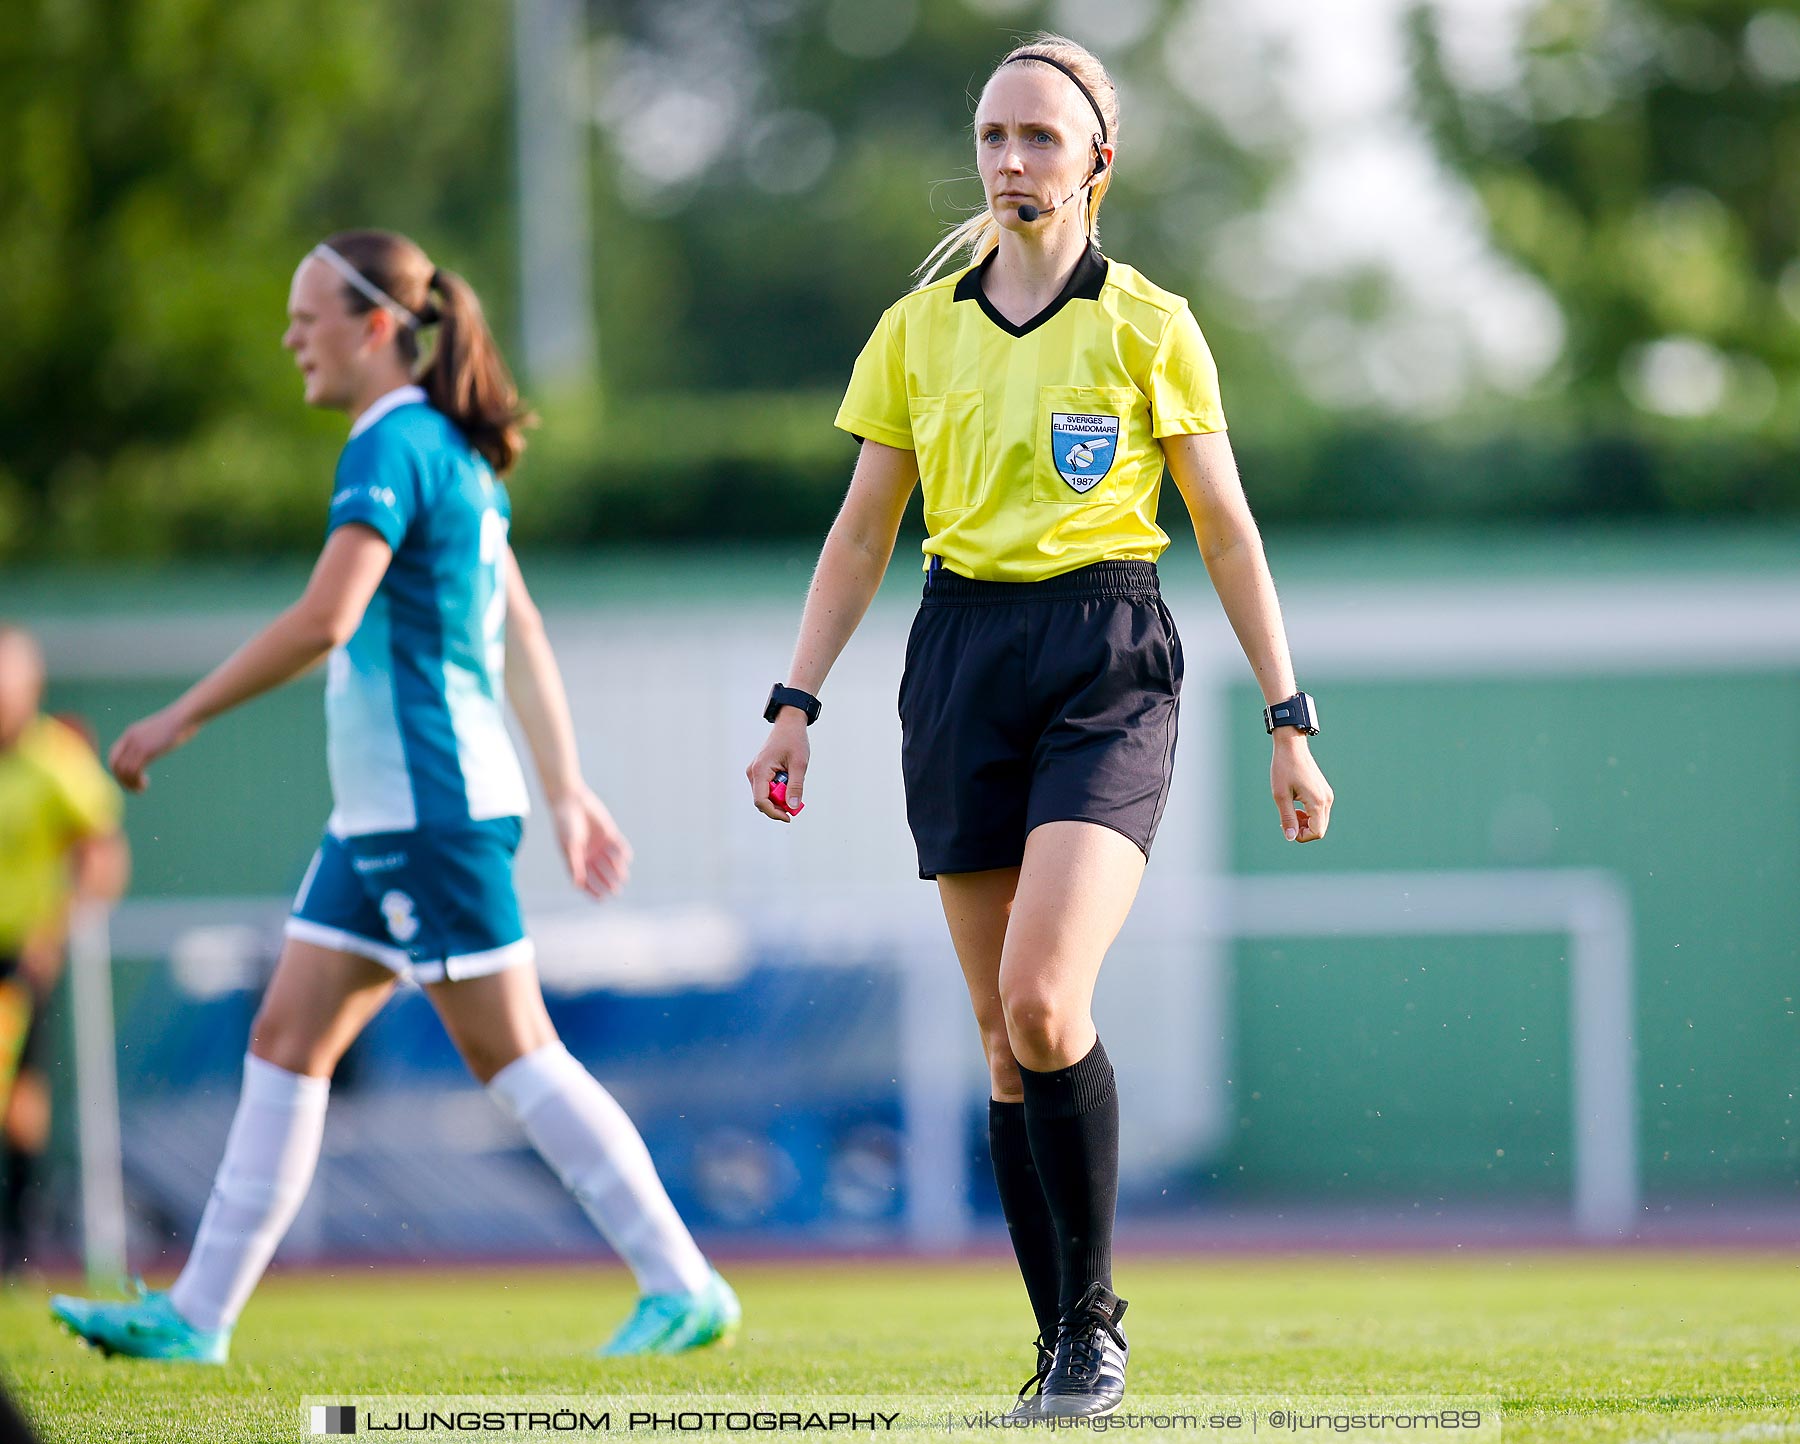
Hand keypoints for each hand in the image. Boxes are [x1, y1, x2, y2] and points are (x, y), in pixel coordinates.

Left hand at [108, 706, 199, 791]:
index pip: (113, 756)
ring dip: (130, 784)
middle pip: (115, 766)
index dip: (118, 771)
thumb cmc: (179, 723)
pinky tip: (146, 784)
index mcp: (131, 733)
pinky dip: (137, 782)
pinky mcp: (148, 751)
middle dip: (122, 781)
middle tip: (135, 787)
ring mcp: (138, 745)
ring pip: (124, 771)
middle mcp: (130, 739)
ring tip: (141, 788)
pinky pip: (134, 771)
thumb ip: (152, 738)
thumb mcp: (159, 731)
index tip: (131, 778)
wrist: (185, 716)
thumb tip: (157, 746)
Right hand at [550, 784, 632, 898]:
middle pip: (601, 874)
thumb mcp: (569, 846)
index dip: (593, 890)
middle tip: (615, 891)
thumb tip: (577, 884)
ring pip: (612, 862)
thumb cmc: (565, 824)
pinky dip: (623, 853)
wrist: (571, 801)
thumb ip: (574, 864)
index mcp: (577, 860)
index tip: (601, 899)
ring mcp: (600, 845)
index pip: (586, 880)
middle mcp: (590, 855)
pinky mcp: (610, 834)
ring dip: (617, 870)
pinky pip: (619, 847)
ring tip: (623, 877)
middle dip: (608, 883)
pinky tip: (627, 858)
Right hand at [747, 714, 810, 821]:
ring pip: (764, 796)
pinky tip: (789, 782)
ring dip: (779, 798)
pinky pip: (766, 788)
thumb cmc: (794, 740)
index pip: (761, 801)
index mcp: (760, 770)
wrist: (789, 724)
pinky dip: (778, 790)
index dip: (774, 813)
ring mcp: (755, 772)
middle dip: (778, 806)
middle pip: (762, 801)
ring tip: (793, 786)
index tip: (789, 816)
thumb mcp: (799, 764)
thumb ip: (796, 786)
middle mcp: (753, 773)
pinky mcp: (759, 772)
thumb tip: (792, 807)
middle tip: (796, 803)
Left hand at [1272, 733, 1332, 842]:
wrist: (1292, 746)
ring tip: (1290, 811)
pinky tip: (1296, 805)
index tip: (1286, 825)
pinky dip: (1308, 814)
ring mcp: (1327, 795)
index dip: (1302, 836)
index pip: (1317, 832)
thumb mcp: (1280, 795)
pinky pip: (1319, 811)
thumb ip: (1287, 818)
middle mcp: (1327, 799)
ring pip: (1320, 820)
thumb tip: (1291, 838)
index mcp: (1317, 802)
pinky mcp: (1324, 791)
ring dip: (1305, 822)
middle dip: (1303, 829)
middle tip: (1286, 818)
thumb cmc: (1283, 769)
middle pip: (1320, 828)